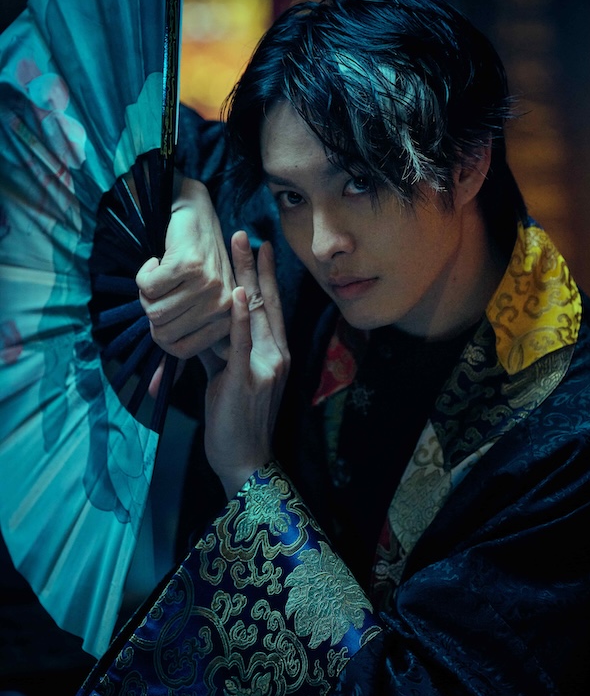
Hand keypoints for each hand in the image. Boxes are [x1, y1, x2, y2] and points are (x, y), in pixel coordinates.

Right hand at [136, 174, 234, 361]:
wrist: (196, 217)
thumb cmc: (193, 266)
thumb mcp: (192, 308)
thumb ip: (177, 346)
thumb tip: (153, 391)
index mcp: (227, 320)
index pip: (177, 350)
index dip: (160, 330)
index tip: (168, 305)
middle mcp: (222, 305)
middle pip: (161, 330)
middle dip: (150, 308)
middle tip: (161, 286)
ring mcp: (208, 286)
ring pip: (153, 309)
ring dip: (146, 290)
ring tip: (162, 273)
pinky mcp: (190, 267)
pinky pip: (148, 286)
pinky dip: (144, 273)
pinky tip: (158, 260)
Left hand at [199, 230, 289, 499]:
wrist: (246, 462)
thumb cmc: (236, 422)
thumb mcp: (229, 378)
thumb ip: (221, 349)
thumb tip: (206, 324)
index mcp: (275, 354)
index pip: (270, 307)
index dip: (264, 276)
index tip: (259, 248)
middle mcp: (277, 355)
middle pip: (264, 302)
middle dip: (254, 266)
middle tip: (245, 234)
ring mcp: (265, 366)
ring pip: (254, 313)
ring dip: (246, 277)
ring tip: (240, 247)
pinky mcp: (246, 380)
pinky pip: (241, 342)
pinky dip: (236, 316)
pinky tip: (233, 291)